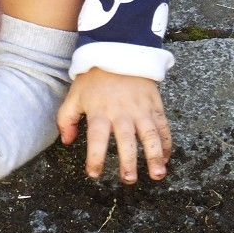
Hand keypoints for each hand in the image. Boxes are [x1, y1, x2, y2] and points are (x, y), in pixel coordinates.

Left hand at [57, 68, 171, 183]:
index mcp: (100, 111)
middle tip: (128, 180)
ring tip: (157, 174)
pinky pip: (163, 127)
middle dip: (128, 161)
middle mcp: (122, 113)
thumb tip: (67, 142)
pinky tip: (165, 158)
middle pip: (126, 139)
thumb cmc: (94, 78)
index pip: (97, 138)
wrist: (119, 52)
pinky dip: (166, 143)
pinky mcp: (155, 105)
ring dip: (154, 155)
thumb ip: (67, 119)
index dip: (95, 157)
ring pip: (150, 135)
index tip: (94, 174)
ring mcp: (141, 109)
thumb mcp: (74, 95)